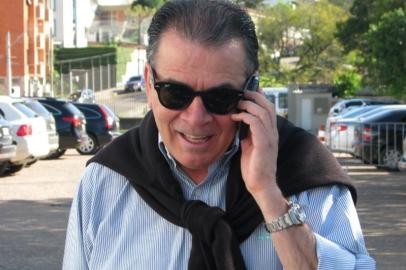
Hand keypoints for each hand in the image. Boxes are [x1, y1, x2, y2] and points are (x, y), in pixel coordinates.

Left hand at [231, 90, 287, 216]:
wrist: (261, 185)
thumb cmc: (254, 168)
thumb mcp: (250, 146)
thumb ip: (248, 134)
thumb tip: (240, 123)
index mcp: (270, 132)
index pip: (269, 108)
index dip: (260, 97)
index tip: (248, 90)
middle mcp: (272, 132)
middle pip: (268, 105)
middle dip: (254, 96)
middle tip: (241, 93)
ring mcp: (270, 137)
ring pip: (263, 111)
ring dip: (248, 105)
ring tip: (237, 104)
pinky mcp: (264, 143)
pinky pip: (256, 123)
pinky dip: (245, 116)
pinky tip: (236, 117)